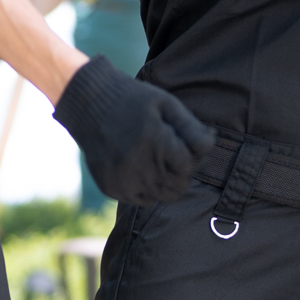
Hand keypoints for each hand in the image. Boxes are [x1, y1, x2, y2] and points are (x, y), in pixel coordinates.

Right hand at [53, 55, 213, 203]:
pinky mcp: (110, 187)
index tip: (183, 146)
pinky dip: (144, 188)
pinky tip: (137, 166)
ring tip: (154, 160)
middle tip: (170, 155)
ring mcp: (122, 179)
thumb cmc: (134, 100)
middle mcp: (138, 165)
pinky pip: (139, 199)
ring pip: (160, 196)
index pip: (188, 167)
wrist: (88, 104)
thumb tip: (211, 144)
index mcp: (155, 142)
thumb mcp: (167, 104)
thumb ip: (192, 127)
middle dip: (180, 173)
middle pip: (177, 186)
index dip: (191, 158)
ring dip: (163, 182)